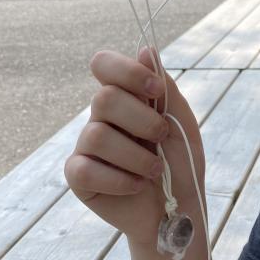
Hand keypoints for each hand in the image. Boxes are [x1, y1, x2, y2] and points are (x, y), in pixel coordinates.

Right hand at [64, 48, 205, 247]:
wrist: (177, 209)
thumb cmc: (179, 163)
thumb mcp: (181, 122)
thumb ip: (164, 87)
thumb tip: (146, 50)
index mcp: (124, 97)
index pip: (103, 64)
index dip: (128, 72)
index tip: (156, 90)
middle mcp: (101, 118)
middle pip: (103, 99)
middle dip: (141, 120)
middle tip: (161, 138)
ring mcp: (86, 146)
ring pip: (96, 135)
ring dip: (136, 156)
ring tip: (155, 170)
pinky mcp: (78, 176)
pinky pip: (86, 169)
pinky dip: (120, 179)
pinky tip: (137, 186)